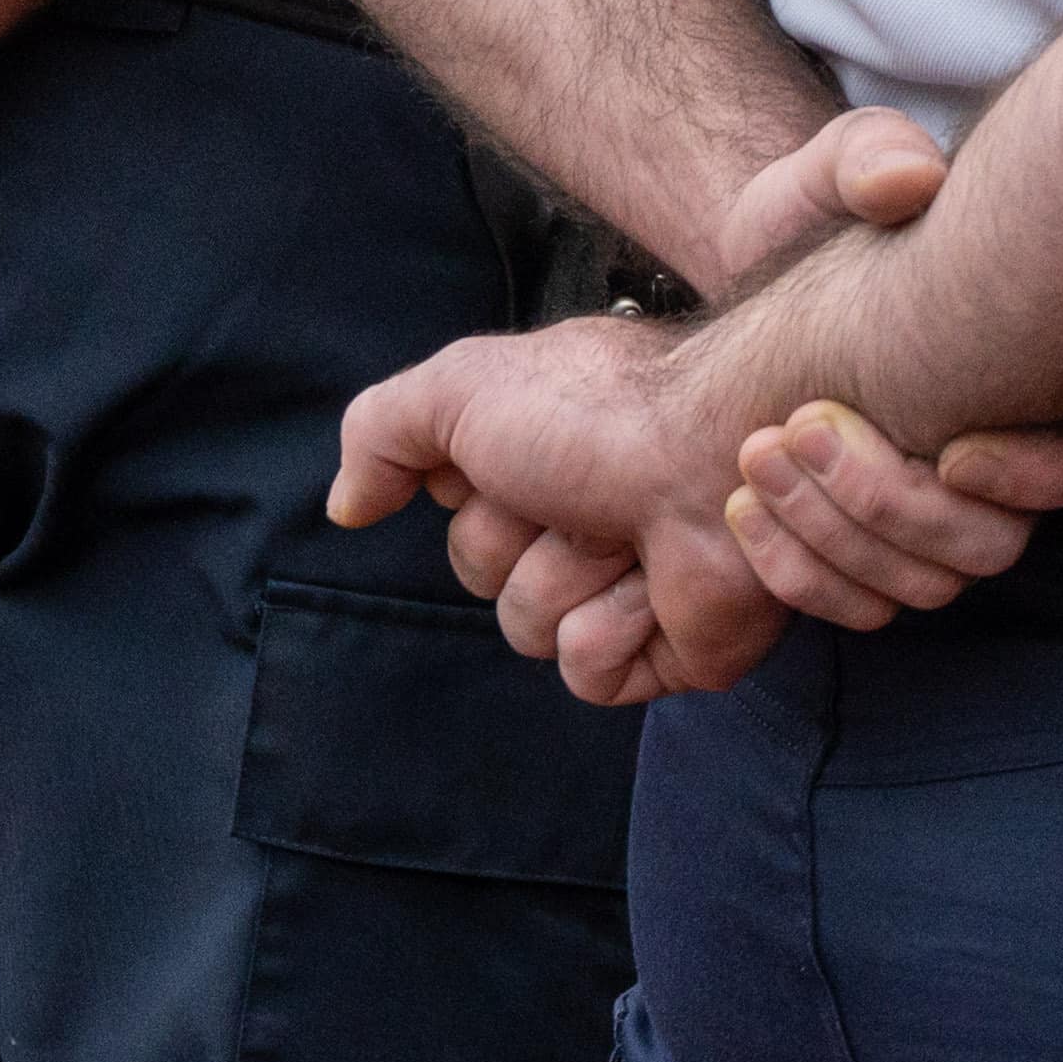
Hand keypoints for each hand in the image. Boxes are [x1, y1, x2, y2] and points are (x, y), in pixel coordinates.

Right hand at [333, 313, 779, 705]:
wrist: (717, 457)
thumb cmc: (597, 412)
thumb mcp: (457, 388)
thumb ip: (378, 434)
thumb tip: (346, 509)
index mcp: (537, 458)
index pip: (453, 506)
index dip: (465, 482)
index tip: (506, 450)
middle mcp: (576, 520)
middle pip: (480, 571)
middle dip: (517, 532)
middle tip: (577, 494)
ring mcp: (621, 588)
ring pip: (529, 627)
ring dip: (568, 575)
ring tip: (624, 535)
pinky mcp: (665, 650)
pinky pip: (588, 673)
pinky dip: (612, 627)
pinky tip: (650, 583)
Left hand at [679, 127, 1062, 633]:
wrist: (749, 270)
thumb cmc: (820, 212)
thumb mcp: (840, 165)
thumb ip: (871, 158)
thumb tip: (906, 181)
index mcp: (1051, 375)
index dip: (1048, 475)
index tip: (953, 451)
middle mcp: (1014, 460)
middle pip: (995, 543)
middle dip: (892, 500)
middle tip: (806, 424)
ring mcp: (945, 518)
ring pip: (926, 585)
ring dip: (830, 532)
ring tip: (757, 447)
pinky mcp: (873, 550)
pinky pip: (860, 607)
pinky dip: (795, 573)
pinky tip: (739, 509)